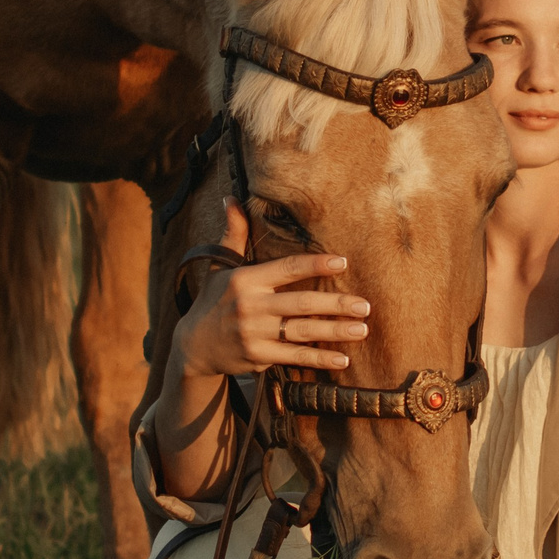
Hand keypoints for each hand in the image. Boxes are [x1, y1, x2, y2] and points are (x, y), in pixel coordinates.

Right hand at [172, 201, 368, 381]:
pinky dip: (319, 360)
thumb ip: (234, 234)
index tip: (343, 261)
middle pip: (301, 303)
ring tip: (362, 330)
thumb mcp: (220, 266)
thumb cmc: (214, 300)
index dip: (316, 264)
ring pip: (302, 332)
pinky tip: (343, 360)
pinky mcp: (257, 358)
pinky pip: (294, 357)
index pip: (287, 268)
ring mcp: (254, 334)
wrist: (194, 346)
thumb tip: (231, 198)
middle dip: (336, 304)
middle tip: (365, 305)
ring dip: (335, 331)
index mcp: (245, 280)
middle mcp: (250, 306)